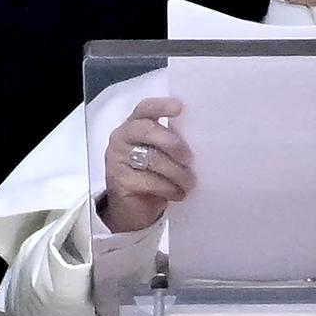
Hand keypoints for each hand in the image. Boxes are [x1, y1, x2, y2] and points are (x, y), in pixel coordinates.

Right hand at [101, 97, 194, 232]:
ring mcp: (116, 159)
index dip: (160, 106)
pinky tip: (177, 194)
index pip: (144, 109)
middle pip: (147, 129)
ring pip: (151, 158)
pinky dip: (168, 188)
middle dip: (172, 143)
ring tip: (189, 183)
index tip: (180, 107)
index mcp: (134, 125)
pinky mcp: (118, 181)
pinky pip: (149, 181)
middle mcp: (121, 138)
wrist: (133, 210)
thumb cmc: (153, 176)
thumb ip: (171, 141)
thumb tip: (200, 138)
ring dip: (176, 172)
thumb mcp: (162, 154)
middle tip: (189, 159)